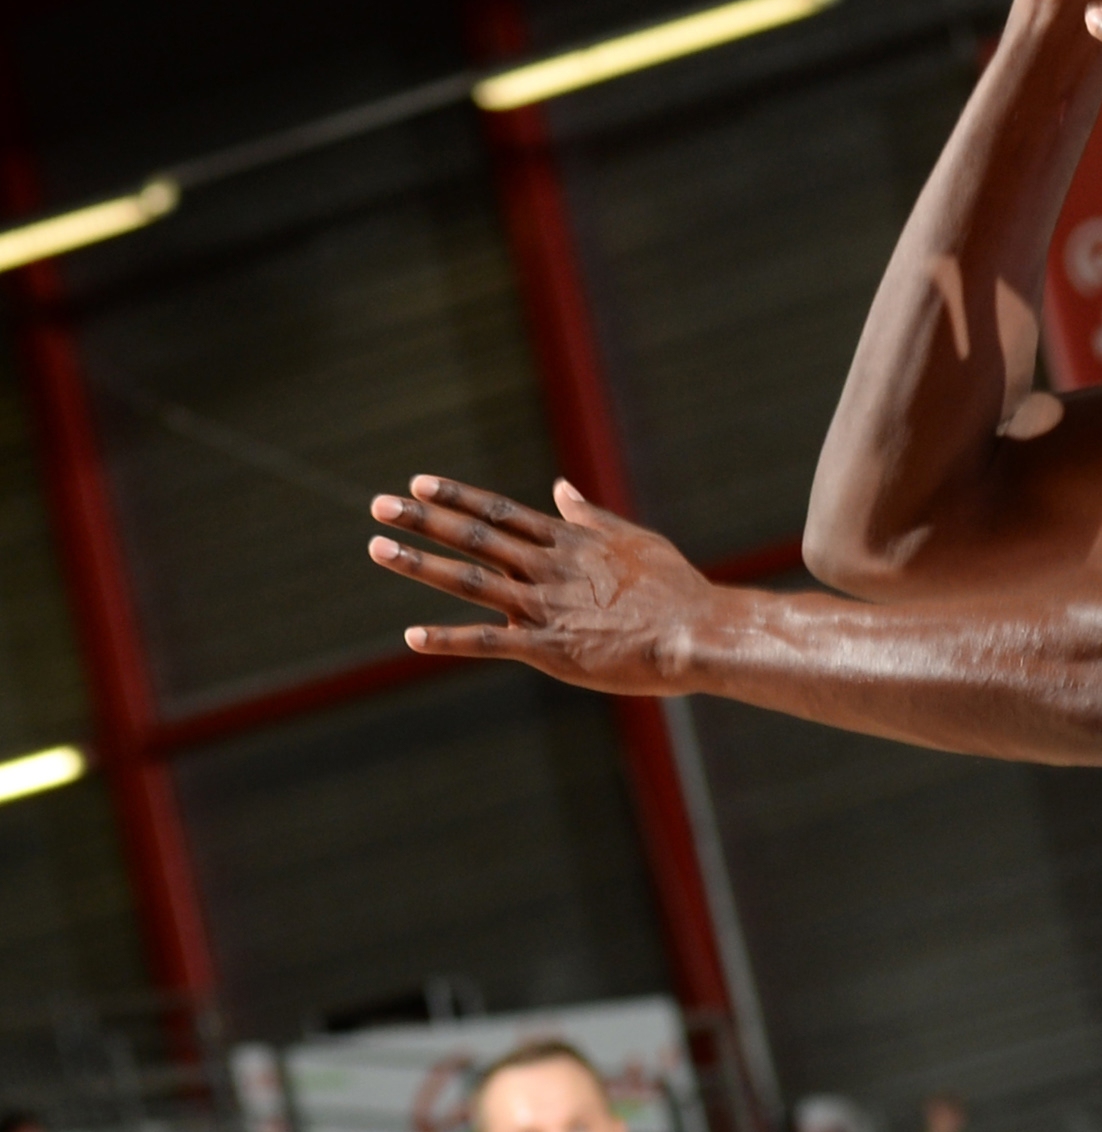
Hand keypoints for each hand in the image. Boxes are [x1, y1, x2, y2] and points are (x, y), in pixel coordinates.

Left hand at [366, 475, 718, 693]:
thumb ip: (589, 516)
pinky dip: (449, 639)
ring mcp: (544, 606)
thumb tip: (560, 488)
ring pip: (469, 580)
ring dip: (419, 563)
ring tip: (378, 548)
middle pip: (474, 536)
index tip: (419, 483)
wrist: (694, 633)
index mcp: (567, 541)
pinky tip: (412, 637)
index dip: (457, 497)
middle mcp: (547, 567)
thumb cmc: (674, 588)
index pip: (499, 511)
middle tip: (378, 505)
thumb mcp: (634, 539)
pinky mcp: (548, 648)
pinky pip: (489, 642)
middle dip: (422, 519)